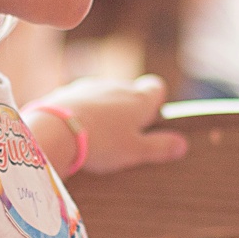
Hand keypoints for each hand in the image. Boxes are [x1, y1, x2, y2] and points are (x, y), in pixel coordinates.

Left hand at [27, 74, 189, 180]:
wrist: (56, 130)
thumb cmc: (102, 143)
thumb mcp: (136, 151)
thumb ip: (160, 147)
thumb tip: (182, 144)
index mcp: (138, 98)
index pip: (157, 88)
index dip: (157, 103)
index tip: (151, 121)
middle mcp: (116, 86)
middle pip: (130, 93)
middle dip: (130, 111)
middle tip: (125, 138)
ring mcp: (90, 86)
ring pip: (105, 97)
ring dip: (106, 112)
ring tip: (99, 139)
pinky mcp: (67, 92)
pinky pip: (83, 101)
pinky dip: (84, 113)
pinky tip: (78, 133)